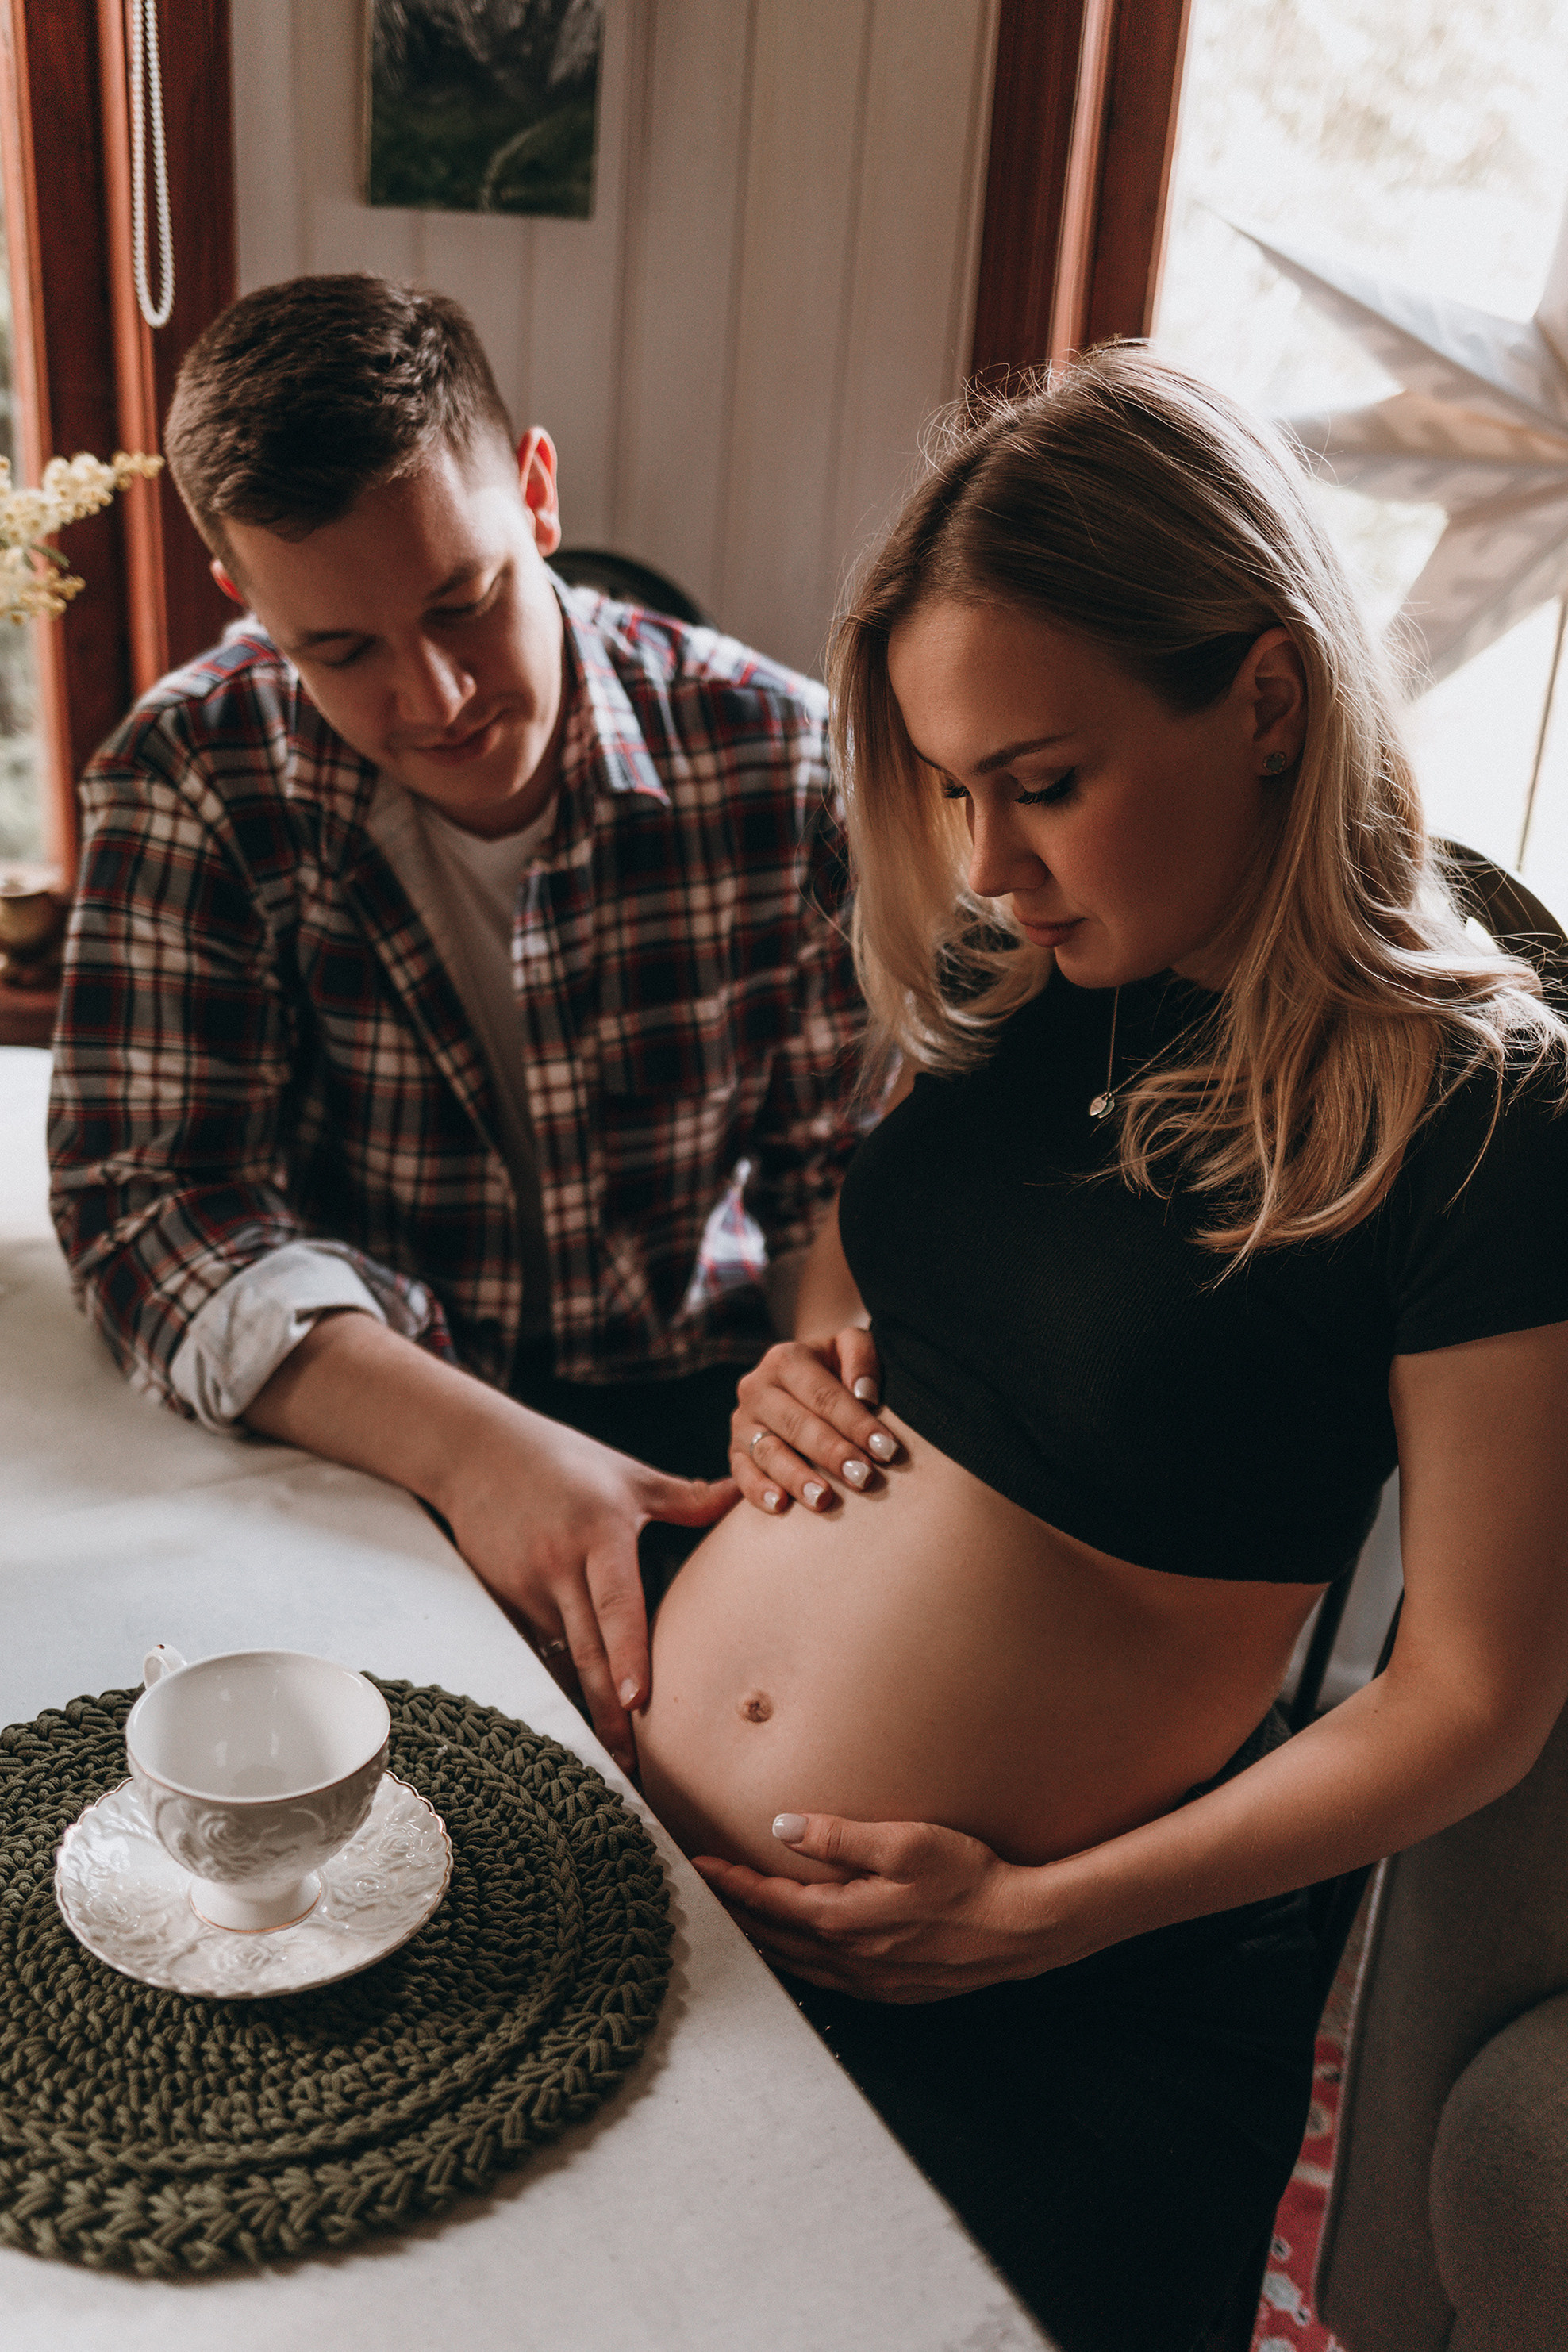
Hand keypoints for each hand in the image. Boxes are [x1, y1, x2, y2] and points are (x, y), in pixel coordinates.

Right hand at [244, 1315, 736, 1782]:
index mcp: (598, 1535)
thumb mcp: (627, 1475)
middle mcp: (559, 1568)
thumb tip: (748, 1496)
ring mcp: (526, 1587)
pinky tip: (577, 1719)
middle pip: (587, 1651)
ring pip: (563, 1655)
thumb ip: (686, 1498)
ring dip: (587, 1703)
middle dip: (609, 1712)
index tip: (641, 1702)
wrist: (476, 1452)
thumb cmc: (564, 1460)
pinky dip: (560, 1679)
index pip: (617, 1604)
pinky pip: (540, 1647)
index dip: (628, 1655)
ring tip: (615, 1757)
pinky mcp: (504, 1599)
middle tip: (631, 1767)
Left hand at [691, 1812, 1051, 2000]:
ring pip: (799, 1966)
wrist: (1020, 1928)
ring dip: (765, 1944)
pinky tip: (800, 1955)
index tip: (701, 1864)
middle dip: (737, 1914)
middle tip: (705, 1895)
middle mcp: (851, 1957)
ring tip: (739, 1924)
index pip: (771, 1901)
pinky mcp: (893, 1991)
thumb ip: (839, 1836)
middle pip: (775, 1939)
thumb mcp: (904, 1841)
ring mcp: (872, 1981)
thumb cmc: (968, 1878)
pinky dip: (800, 1966)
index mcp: (846, 1918)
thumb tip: (781, 1827)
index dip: (733, 1882)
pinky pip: (829, 1982)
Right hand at [731, 1329, 899, 1513]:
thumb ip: (860, 1357)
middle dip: (833, 1454)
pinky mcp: (735, 1450)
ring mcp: (743, 1421)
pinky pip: (741, 1472)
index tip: (887, 1450)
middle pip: (798, 1425)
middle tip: (863, 1478)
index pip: (825, 1396)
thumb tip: (865, 1394)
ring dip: (797, 1477)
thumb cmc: (834, 1367)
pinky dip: (757, 1490)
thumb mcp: (848, 1346)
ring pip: (769, 1452)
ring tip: (823, 1498)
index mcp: (786, 1359)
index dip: (857, 1424)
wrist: (798, 1376)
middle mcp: (757, 1387)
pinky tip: (779, 1506)